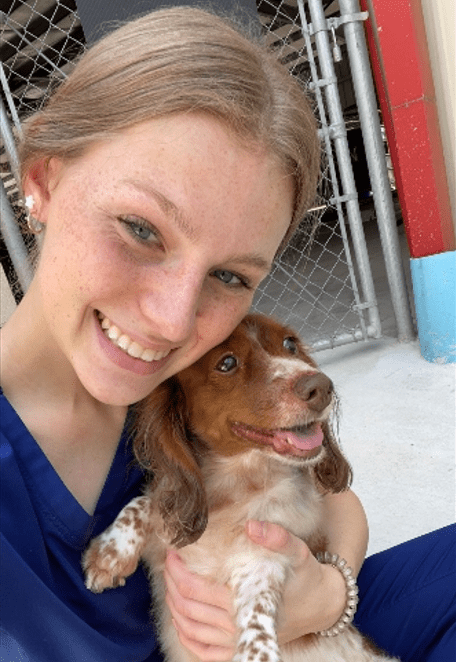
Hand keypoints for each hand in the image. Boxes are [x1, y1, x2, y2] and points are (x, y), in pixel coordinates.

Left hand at [164, 522, 346, 658]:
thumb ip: (276, 536)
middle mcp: (237, 625)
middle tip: (168, 562)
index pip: (196, 589)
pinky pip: (204, 651)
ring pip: (190, 629)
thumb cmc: (305, 576)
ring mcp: (237, 640)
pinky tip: (180, 619)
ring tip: (170, 584)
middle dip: (172, 584)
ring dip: (174, 607)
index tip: (172, 552)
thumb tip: (251, 526)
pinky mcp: (240, 647)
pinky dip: (187, 636)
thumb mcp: (297, 550)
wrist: (321, 605)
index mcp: (246, 599)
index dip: (177, 571)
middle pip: (187, 608)